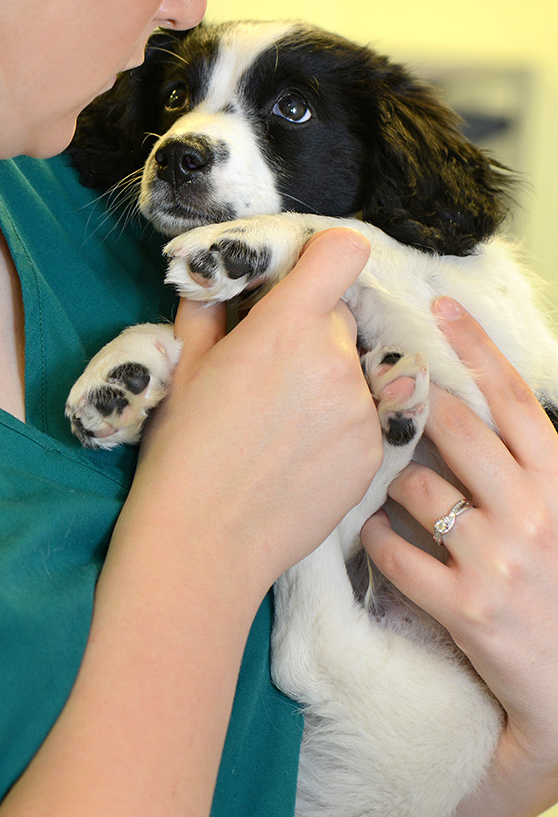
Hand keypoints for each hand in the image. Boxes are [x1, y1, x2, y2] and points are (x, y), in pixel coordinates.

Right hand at [131, 227, 382, 598]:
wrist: (204, 545)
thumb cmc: (181, 451)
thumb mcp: (184, 367)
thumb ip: (209, 310)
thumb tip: (218, 282)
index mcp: (285, 326)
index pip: (342, 252)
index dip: (323, 260)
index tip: (301, 283)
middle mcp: (335, 358)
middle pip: (341, 316)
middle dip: (311, 330)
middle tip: (272, 370)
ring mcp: (362, 408)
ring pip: (353, 368)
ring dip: (326, 380)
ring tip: (282, 426)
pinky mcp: (376, 452)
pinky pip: (365, 415)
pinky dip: (339, 425)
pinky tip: (300, 456)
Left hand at [362, 298, 557, 815]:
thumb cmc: (556, 586)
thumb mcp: (557, 512)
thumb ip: (522, 464)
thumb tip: (465, 404)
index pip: (517, 399)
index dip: (477, 346)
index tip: (439, 306)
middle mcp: (533, 512)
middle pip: (456, 428)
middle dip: (411, 406)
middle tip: (376, 395)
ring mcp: (499, 559)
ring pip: (415, 486)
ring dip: (388, 481)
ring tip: (381, 486)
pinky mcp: (466, 607)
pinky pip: (395, 550)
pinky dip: (376, 536)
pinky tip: (375, 535)